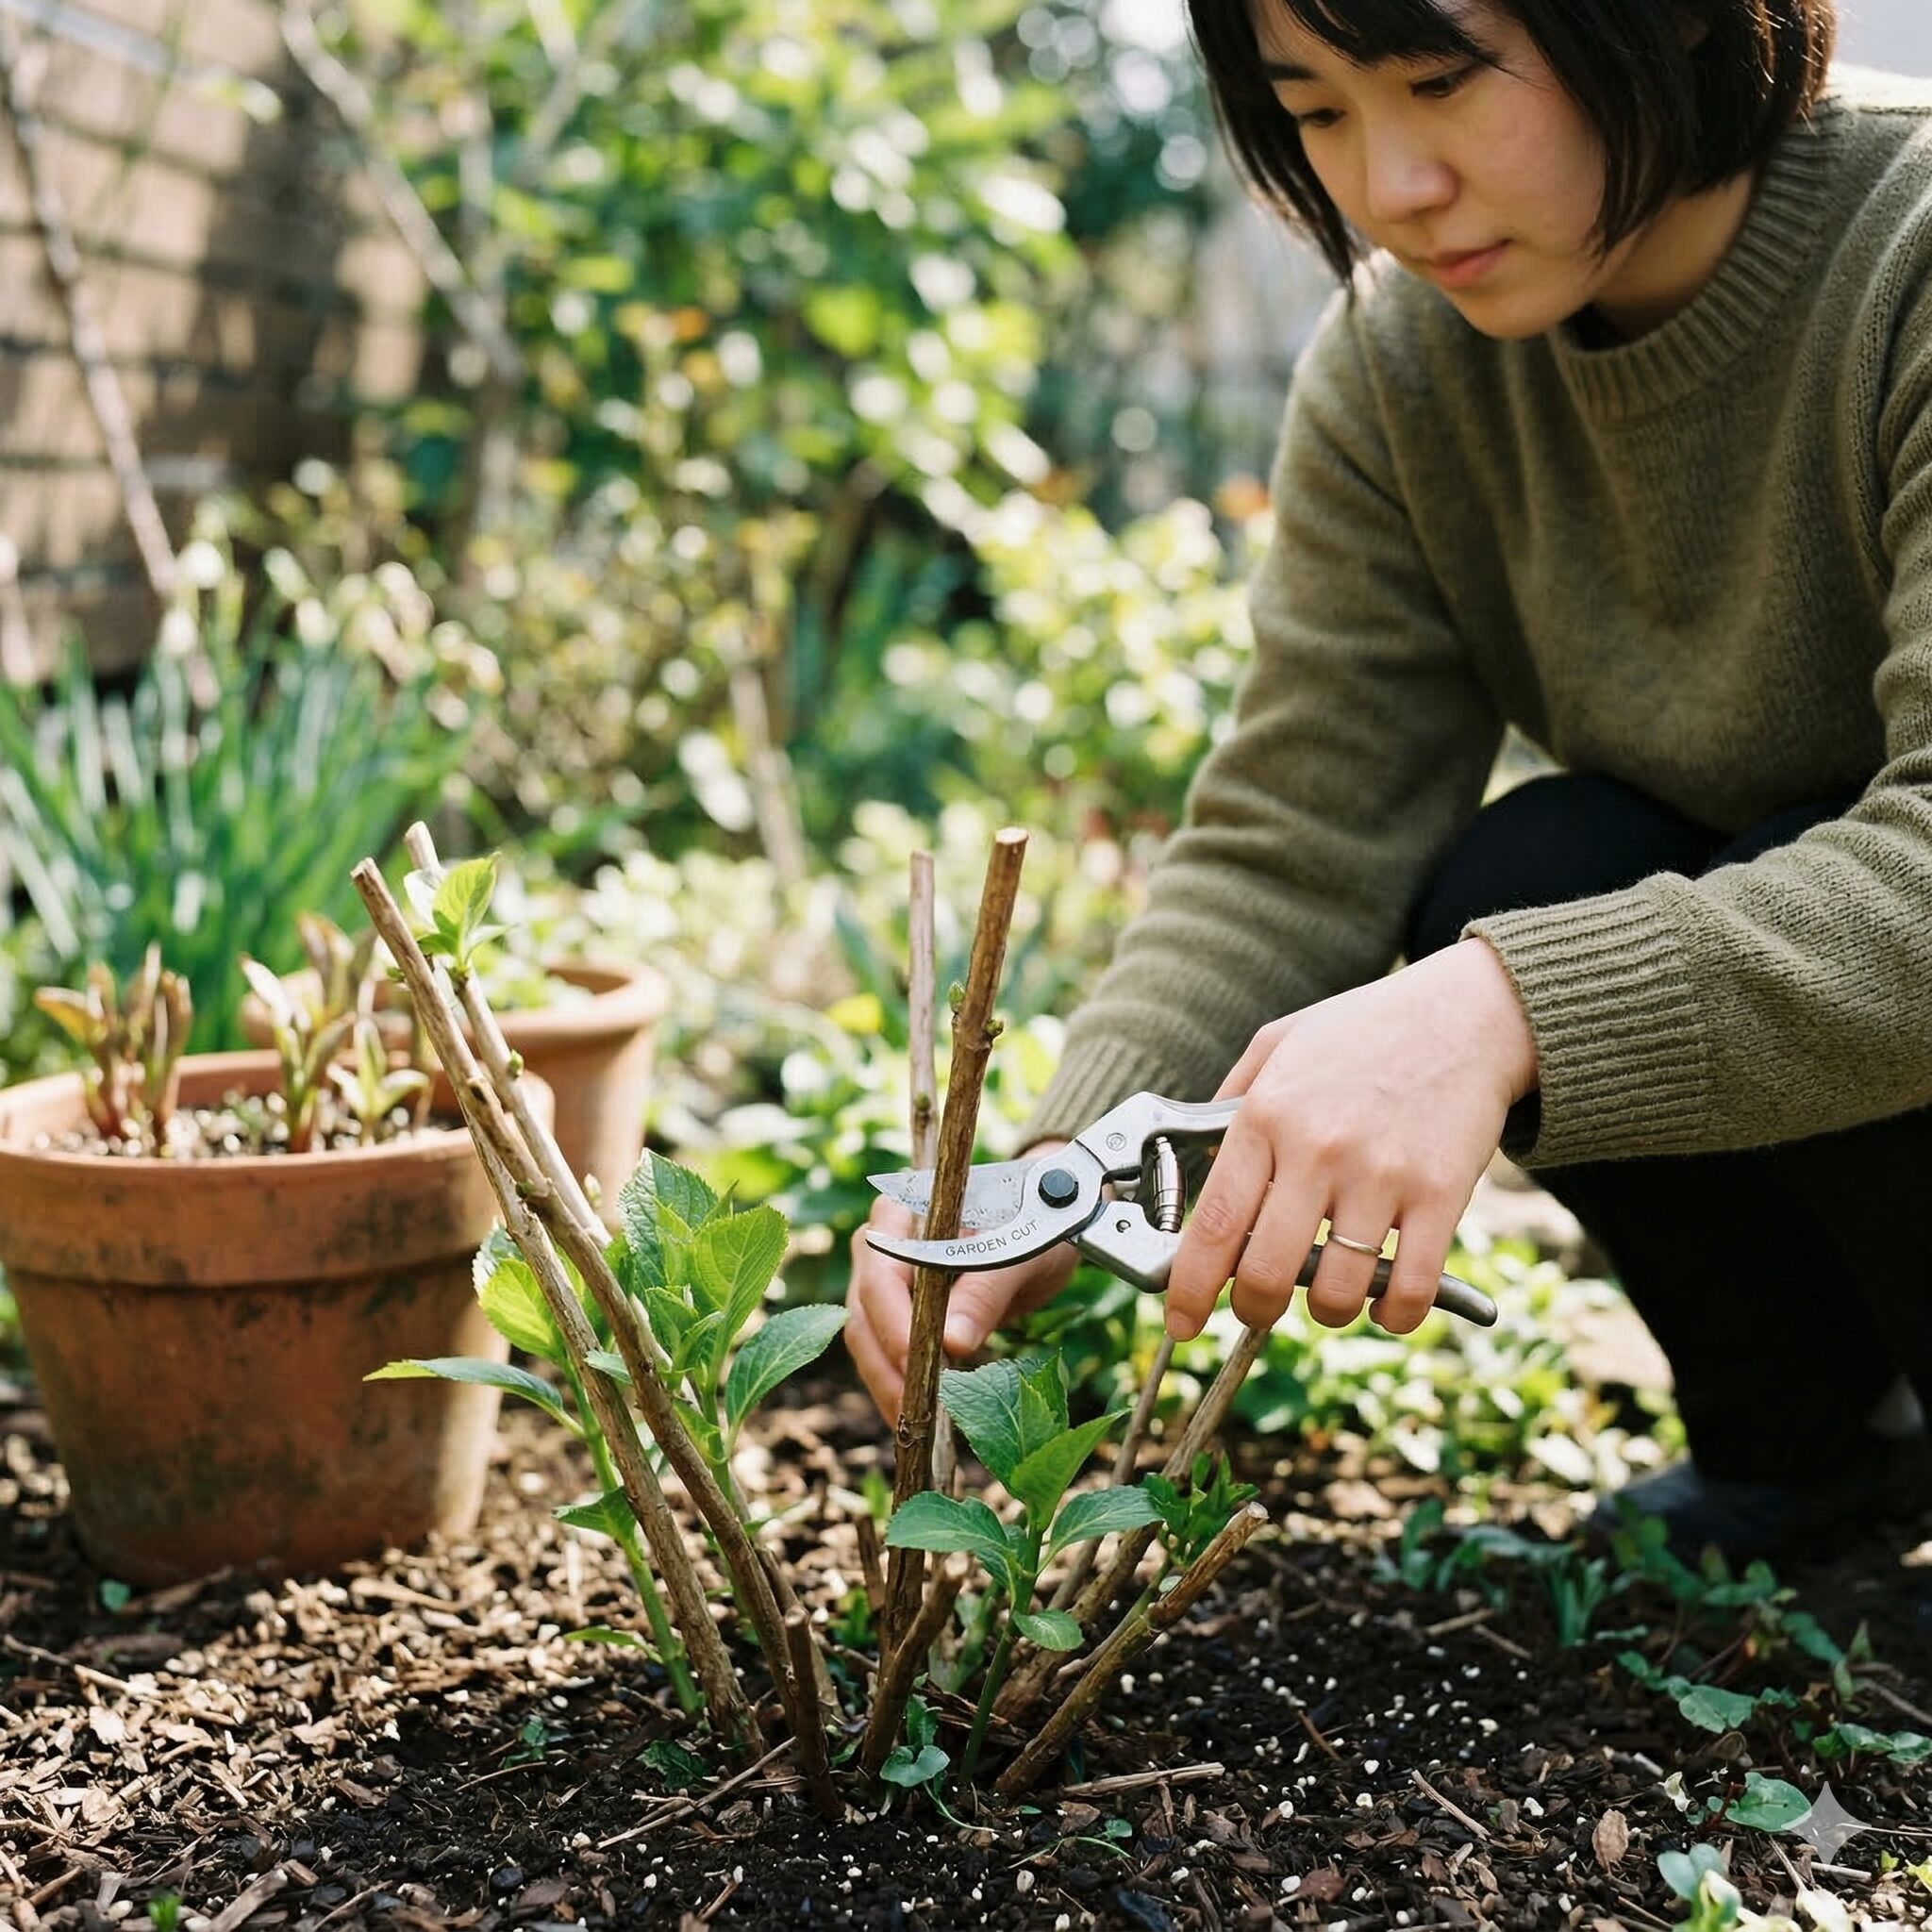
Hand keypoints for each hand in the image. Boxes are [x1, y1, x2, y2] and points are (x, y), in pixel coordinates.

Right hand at [844, 1143, 1079, 1422]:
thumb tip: (952, 1344)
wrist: (1045, 1220)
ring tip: (914, 1430)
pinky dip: (899, 1383)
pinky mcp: (897, 1308)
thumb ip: (987, 1291)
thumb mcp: (1025, 1252)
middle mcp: (883, 1241)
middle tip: (914, 1416)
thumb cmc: (1036, 1220)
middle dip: (886, 1366)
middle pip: (864, 1310)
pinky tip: (916, 1419)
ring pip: (867, 1336)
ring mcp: (885, 1276)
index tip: (919, 1366)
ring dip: (887, 1383)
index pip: (881, 1270)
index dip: (893, 1323)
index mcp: (906, 1209)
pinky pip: (885, 1348)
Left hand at [1165, 939, 1535, 1342]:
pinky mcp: (1440, 1194)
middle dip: (1254, 1310)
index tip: (1182, 1321)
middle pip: (1266, 1271)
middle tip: (1257, 1309)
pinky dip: (1393, 1315)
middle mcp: (1317, 1149)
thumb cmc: (1366, 1030)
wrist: (1467, 1013)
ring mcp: (1381, 1175)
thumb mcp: (1279, 1043)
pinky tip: (1386, 1303)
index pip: (1213, 1223)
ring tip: (1329, 1292)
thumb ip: (1231, 1102)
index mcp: (1267, 1116)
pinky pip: (1409, 1288)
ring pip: (1336, 1290)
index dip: (1189, 1287)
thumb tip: (1197, 1166)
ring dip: (1326, 1311)